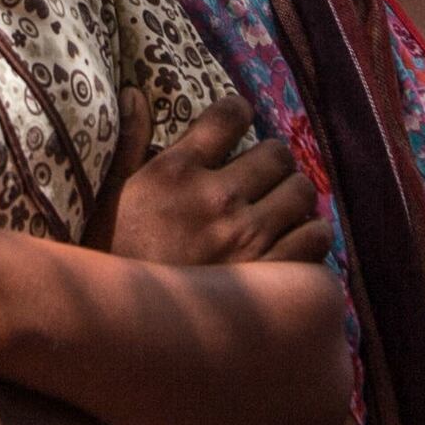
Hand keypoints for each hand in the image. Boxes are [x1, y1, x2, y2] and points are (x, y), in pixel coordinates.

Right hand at [105, 89, 330, 270]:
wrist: (118, 331)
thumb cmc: (111, 261)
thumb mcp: (109, 198)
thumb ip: (128, 143)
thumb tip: (135, 93)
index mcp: (175, 172)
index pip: (229, 115)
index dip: (237, 114)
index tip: (236, 126)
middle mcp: (216, 197)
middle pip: (276, 152)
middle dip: (270, 160)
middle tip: (260, 177)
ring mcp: (246, 237)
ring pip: (302, 191)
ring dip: (293, 195)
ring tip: (278, 208)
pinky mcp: (269, 275)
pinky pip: (316, 237)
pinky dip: (310, 234)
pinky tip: (292, 240)